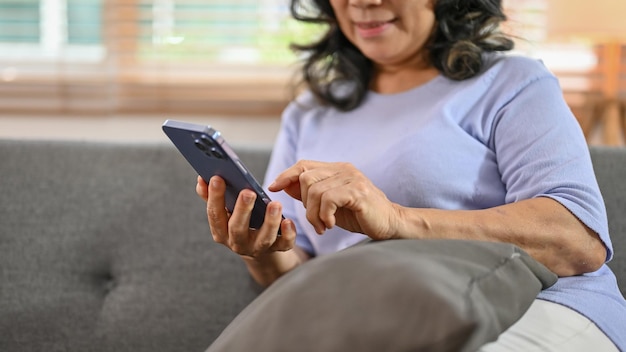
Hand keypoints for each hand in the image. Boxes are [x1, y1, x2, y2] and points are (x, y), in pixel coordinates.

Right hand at [196, 175, 295, 257]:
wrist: (258, 249)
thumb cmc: (239, 223)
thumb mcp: (224, 212)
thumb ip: (211, 197)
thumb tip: (202, 179)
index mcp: (221, 231)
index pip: (215, 215)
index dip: (214, 197)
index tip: (217, 178)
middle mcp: (238, 242)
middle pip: (237, 228)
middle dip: (242, 210)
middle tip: (248, 192)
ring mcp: (258, 247)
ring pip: (264, 238)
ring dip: (269, 221)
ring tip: (275, 204)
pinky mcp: (277, 249)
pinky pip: (284, 244)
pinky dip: (288, 234)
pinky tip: (288, 220)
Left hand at [268, 160, 400, 238]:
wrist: (391, 224)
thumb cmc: (360, 215)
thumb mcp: (330, 204)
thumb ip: (311, 194)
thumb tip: (285, 186)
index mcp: (337, 169)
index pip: (304, 165)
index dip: (286, 175)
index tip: (273, 187)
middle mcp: (344, 169)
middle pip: (305, 178)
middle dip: (304, 203)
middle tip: (315, 221)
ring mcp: (352, 178)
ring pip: (314, 191)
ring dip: (313, 214)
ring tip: (323, 226)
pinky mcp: (357, 191)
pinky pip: (328, 199)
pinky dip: (324, 215)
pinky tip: (330, 225)